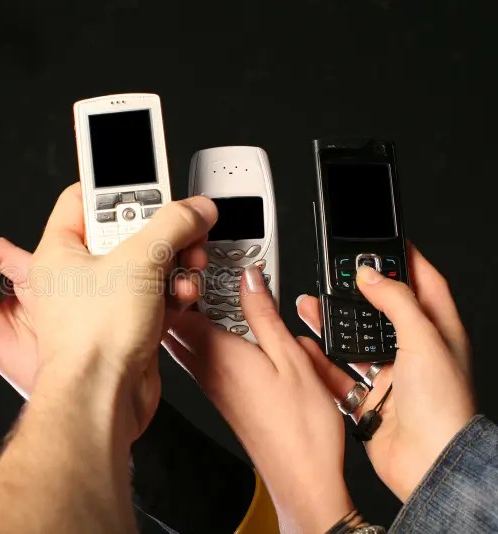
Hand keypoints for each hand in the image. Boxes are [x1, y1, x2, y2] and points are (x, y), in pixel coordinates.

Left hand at [20, 184, 215, 438]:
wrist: (102, 398)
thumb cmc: (92, 341)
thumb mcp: (137, 262)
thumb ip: (172, 225)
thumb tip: (194, 208)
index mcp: (61, 249)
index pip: (84, 198)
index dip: (118, 186)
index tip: (149, 183)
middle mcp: (79, 273)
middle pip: (126, 230)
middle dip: (161, 231)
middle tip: (179, 229)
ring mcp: (104, 298)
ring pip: (147, 261)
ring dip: (174, 262)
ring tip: (183, 266)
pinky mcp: (128, 320)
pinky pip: (156, 291)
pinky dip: (173, 290)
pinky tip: (179, 294)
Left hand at [163, 266, 352, 532]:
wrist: (300, 479)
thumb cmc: (299, 430)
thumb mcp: (291, 359)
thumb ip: (264, 315)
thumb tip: (250, 278)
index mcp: (216, 353)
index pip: (178, 303)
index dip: (180, 273)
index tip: (197, 252)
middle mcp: (203, 366)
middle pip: (173, 315)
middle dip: (182, 286)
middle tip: (205, 263)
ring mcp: (207, 380)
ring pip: (183, 333)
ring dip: (194, 308)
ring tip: (222, 287)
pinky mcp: (217, 391)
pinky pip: (199, 351)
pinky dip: (207, 330)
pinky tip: (231, 323)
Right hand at [295, 244, 474, 500]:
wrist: (429, 462)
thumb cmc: (443, 406)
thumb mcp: (423, 338)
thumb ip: (396, 301)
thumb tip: (372, 274)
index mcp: (440, 333)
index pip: (426, 284)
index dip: (407, 260)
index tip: (386, 242)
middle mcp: (417, 354)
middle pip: (385, 311)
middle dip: (359, 292)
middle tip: (337, 274)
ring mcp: (393, 378)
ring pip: (357, 341)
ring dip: (334, 323)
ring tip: (311, 304)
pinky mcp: (370, 401)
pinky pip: (338, 374)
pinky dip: (320, 360)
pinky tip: (305, 346)